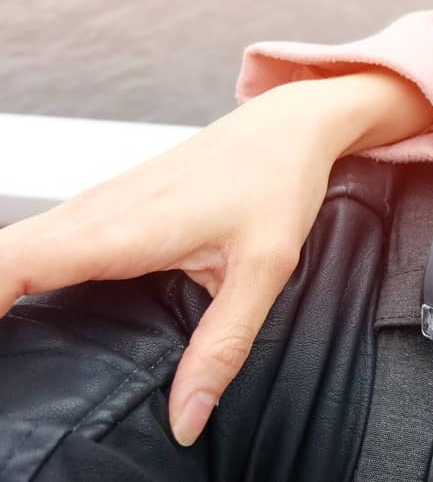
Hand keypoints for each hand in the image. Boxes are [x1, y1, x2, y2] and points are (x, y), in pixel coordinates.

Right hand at [0, 71, 430, 445]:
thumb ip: (222, 347)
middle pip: (3, 257)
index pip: (14, 264)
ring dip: (0, 289)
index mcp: (123, 229)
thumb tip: (187, 421)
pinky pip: (40, 240)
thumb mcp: (265, 271)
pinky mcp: (104, 205)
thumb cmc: (278, 183)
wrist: (289, 125)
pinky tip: (24, 307)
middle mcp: (97, 212)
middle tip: (3, 368)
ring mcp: (96, 204)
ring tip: (10, 344)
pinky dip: (18, 273)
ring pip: (17, 247)